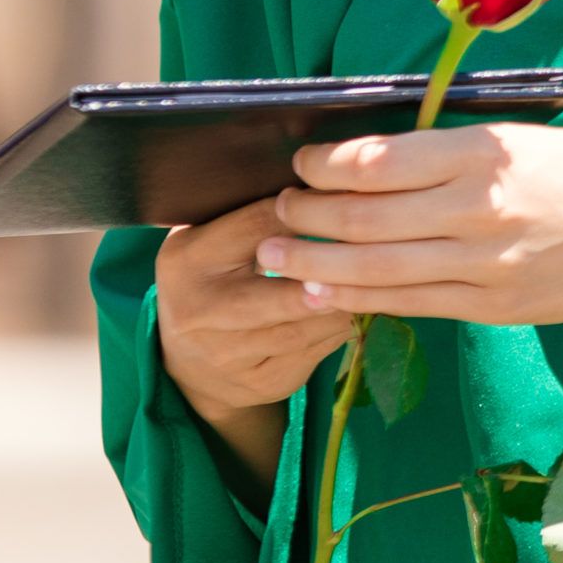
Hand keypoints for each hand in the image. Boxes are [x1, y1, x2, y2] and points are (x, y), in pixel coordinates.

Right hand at [155, 195, 352, 489]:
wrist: (189, 366)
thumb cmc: (214, 279)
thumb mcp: (210, 241)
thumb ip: (248, 215)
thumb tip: (319, 180)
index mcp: (186, 259)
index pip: (255, 227)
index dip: (305, 211)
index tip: (345, 195)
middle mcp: (200, 312)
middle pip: (272, 294)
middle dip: (320, 277)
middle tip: (364, 256)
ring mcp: (228, 355)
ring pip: (300, 329)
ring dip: (343, 303)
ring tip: (376, 278)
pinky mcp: (261, 382)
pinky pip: (313, 354)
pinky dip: (340, 330)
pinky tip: (361, 309)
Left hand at [257, 122, 562, 360]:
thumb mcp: (529, 137)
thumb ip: (459, 149)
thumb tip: (384, 154)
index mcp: (486, 152)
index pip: (382, 160)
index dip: (329, 164)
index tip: (303, 161)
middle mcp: (478, 209)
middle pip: (368, 215)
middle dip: (310, 213)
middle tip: (276, 208)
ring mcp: (484, 264)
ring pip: (379, 265)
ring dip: (317, 261)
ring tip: (276, 256)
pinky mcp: (493, 305)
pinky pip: (412, 303)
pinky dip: (360, 297)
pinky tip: (324, 292)